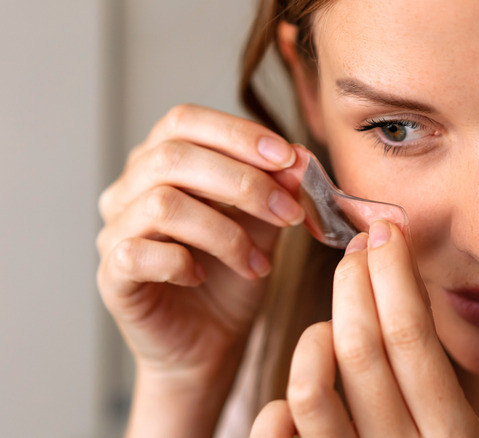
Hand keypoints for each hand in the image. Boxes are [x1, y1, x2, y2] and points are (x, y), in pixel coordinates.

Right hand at [96, 104, 305, 434]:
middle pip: (174, 157)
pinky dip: (182, 262)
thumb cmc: (233, 277)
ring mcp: (114, 231)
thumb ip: (277, 188)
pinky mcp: (111, 275)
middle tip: (288, 213)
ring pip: (162, 204)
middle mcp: (129, 189)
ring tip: (258, 264)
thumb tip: (300, 157)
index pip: (185, 120)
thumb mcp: (265, 225)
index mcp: (162, 162)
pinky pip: (138, 253)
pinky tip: (205, 276)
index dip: (238, 134)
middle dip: (244, 182)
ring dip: (225, 232)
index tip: (289, 159)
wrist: (212, 342)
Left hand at [251, 221, 478, 436]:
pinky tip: (304, 389)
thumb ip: (425, 364)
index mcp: (450, 432)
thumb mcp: (448, 418)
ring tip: (327, 325)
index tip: (384, 231)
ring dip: (316, 336)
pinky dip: (282, 400)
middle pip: (359, 347)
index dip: (393, 273)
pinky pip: (277, 426)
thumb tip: (392, 276)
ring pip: (312, 385)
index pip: (412, 335)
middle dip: (351, 283)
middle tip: (354, 253)